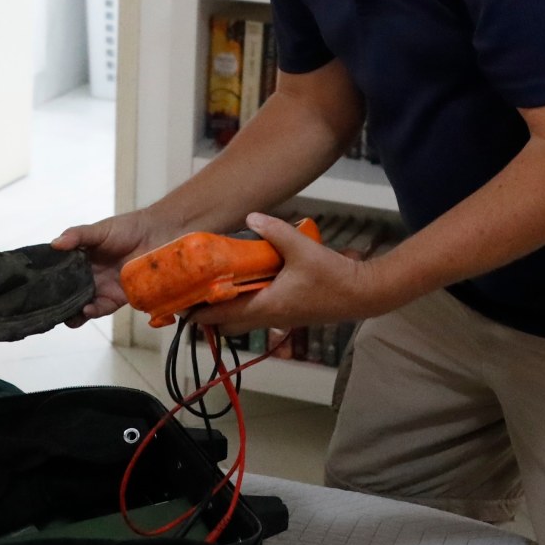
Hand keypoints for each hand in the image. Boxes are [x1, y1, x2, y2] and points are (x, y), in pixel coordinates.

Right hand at [51, 209, 177, 324]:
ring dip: (71, 312)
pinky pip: (101, 308)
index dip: (47, 281)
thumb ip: (77, 236)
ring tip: (64, 314)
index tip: (33, 288)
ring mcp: (102, 288)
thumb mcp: (99, 230)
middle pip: (67, 293)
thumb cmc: (127, 229)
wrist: (157, 235)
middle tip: (44, 308)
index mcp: (79, 260)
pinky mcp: (117, 298)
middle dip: (56, 303)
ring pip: (81, 305)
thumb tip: (54, 244)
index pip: (58, 274)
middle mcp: (87, 277)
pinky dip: (91, 311)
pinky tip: (86, 309)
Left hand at [192, 213, 395, 333]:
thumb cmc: (333, 277)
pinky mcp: (290, 315)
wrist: (363, 295)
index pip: (222, 317)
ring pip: (243, 322)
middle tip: (195, 293)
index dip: (198, 314)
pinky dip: (245, 305)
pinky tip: (245, 284)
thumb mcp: (302, 249)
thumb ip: (275, 232)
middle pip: (227, 327)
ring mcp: (280, 320)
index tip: (181, 304)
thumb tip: (252, 217)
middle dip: (209, 315)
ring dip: (227, 311)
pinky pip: (258, 315)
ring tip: (215, 287)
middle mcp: (269, 318)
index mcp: (266, 307)